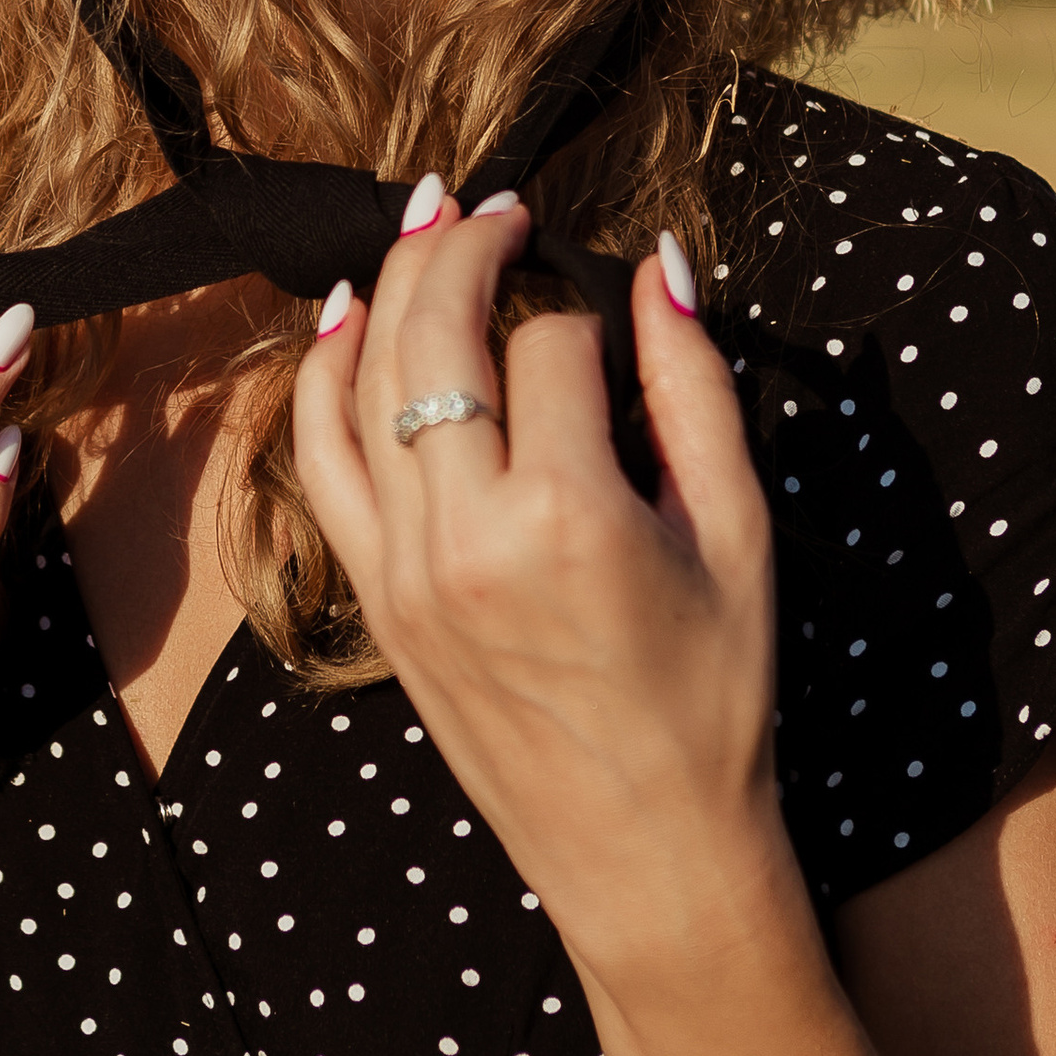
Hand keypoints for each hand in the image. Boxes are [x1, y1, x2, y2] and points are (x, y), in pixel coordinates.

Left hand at [291, 199, 790, 992]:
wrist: (645, 850)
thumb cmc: (712, 698)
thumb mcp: (736, 534)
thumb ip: (693, 388)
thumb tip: (658, 264)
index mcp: (568, 519)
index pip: (553, 346)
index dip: (585, 312)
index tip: (610, 313)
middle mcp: (466, 537)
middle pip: (435, 338)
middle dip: (463, 250)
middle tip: (494, 204)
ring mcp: (403, 571)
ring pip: (365, 387)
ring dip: (393, 291)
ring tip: (426, 223)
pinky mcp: (373, 600)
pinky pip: (318, 463)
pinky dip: (322, 380)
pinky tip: (347, 318)